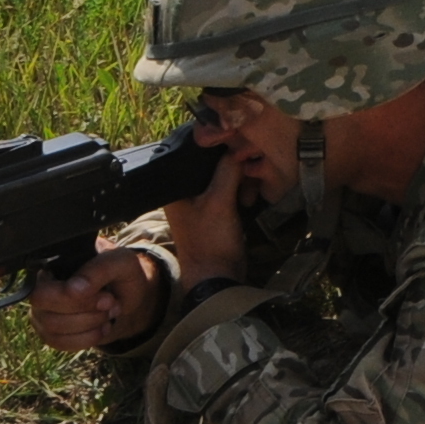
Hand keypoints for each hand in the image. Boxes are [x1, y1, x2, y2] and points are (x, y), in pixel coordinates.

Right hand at [26, 246, 163, 352]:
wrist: (130, 294)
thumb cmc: (121, 272)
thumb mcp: (120, 263)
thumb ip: (98, 270)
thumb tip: (72, 289)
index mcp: (52, 268)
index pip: (42, 293)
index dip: (71, 299)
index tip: (105, 297)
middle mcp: (41, 292)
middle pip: (48, 316)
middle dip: (86, 313)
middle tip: (111, 303)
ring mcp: (43, 314)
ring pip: (53, 331)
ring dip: (89, 325)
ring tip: (110, 313)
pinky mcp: (52, 333)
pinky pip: (59, 343)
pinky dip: (86, 338)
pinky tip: (102, 327)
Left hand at [162, 138, 249, 280]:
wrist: (218, 277)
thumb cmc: (211, 240)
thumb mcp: (219, 201)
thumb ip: (227, 170)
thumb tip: (239, 147)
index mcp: (174, 186)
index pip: (194, 152)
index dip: (216, 147)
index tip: (238, 146)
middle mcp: (184, 189)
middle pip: (212, 163)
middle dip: (234, 167)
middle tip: (248, 177)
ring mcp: (200, 200)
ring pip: (224, 175)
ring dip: (241, 180)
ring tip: (249, 195)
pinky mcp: (215, 208)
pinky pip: (230, 188)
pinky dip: (241, 190)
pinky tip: (250, 198)